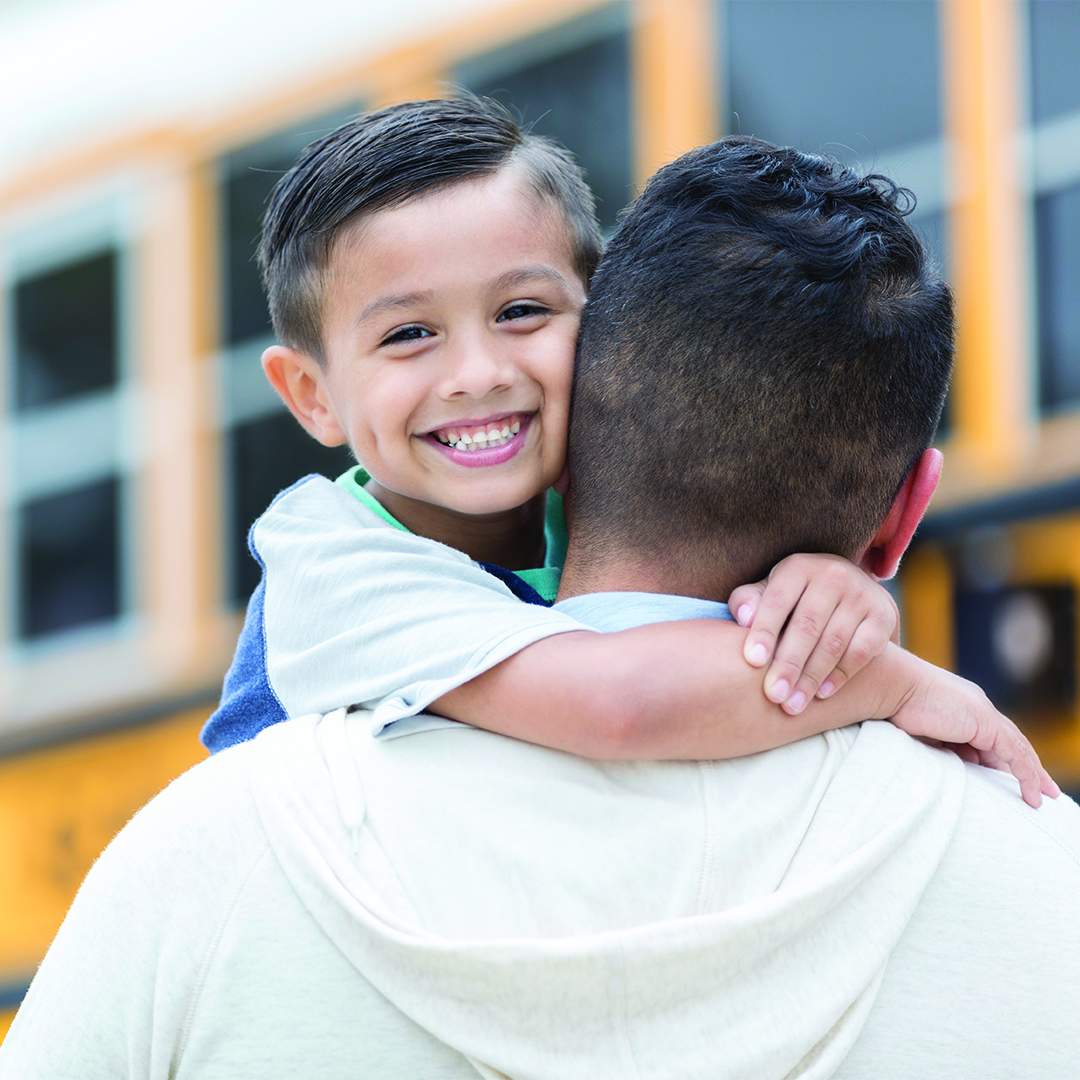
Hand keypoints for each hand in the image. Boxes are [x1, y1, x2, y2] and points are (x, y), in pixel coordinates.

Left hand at [729, 553, 898, 714]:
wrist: (851, 589)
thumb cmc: (795, 597)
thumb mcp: (770, 590)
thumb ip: (749, 600)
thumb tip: (743, 617)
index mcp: (797, 567)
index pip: (777, 601)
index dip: (764, 631)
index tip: (752, 661)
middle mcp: (831, 574)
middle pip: (807, 626)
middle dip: (788, 664)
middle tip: (773, 696)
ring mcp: (860, 593)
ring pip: (834, 642)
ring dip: (812, 677)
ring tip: (793, 704)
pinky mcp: (883, 614)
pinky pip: (862, 650)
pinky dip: (841, 674)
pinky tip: (822, 693)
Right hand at [892, 653, 1059, 808]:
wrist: (892, 687)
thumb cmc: (895, 708)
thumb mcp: (923, 733)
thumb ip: (941, 746)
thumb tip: (954, 768)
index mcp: (960, 709)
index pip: (988, 738)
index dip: (1000, 760)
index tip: (1006, 779)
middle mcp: (976, 709)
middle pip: (1008, 743)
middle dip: (1025, 768)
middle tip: (1038, 792)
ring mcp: (983, 714)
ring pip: (1016, 749)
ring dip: (1031, 775)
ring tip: (1038, 799)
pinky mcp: (987, 723)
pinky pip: (1015, 753)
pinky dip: (1026, 775)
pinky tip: (1031, 794)